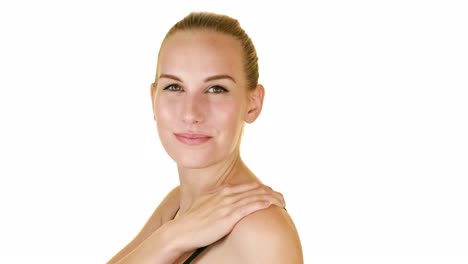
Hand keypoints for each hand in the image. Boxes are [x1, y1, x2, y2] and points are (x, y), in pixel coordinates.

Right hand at [169, 182, 284, 252]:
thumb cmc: (192, 220)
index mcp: (222, 190)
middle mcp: (226, 194)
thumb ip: (217, 199)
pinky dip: (262, 203)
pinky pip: (250, 207)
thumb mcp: (205, 203)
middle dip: (272, 192)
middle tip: (283, 197)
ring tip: (283, 201)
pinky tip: (271, 204)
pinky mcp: (228, 216)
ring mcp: (228, 205)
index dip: (262, 189)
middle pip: (255, 189)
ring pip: (256, 196)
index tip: (272, 193)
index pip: (248, 186)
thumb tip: (224, 201)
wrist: (181, 231)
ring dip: (272, 197)